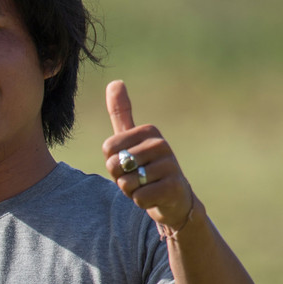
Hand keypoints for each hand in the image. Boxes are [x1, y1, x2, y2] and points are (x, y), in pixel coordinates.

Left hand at [102, 80, 194, 229]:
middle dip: (120, 178)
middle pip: (115, 165)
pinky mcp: (173, 186)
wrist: (174, 198)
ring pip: (126, 183)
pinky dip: (141, 202)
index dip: (113, 163)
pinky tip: (154, 197)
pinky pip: (139, 198)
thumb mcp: (131, 139)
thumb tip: (115, 81)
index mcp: (148, 131)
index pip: (108, 149)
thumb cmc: (146, 167)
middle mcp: (161, 144)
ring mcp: (170, 165)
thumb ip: (121, 113)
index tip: (130, 163)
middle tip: (138, 178)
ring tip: (147, 186)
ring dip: (131, 191)